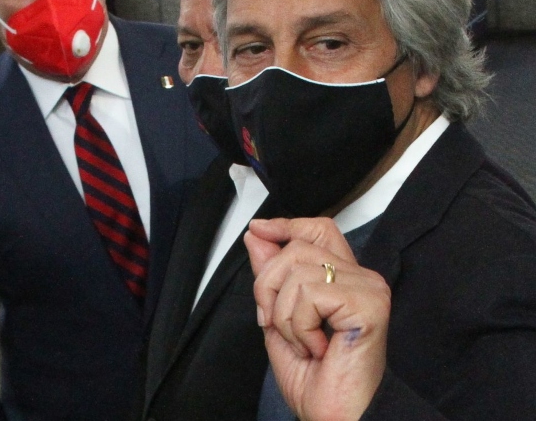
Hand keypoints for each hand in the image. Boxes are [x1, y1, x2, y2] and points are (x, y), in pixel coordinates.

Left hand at [244, 218, 390, 420]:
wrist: (338, 415)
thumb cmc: (318, 380)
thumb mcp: (278, 320)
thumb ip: (270, 278)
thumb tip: (258, 236)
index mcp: (342, 280)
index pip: (318, 230)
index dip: (286, 225)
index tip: (259, 231)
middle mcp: (361, 278)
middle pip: (297, 248)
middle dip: (268, 287)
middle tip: (277, 325)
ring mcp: (368, 289)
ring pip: (298, 271)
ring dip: (284, 315)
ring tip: (304, 342)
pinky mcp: (370, 303)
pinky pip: (310, 294)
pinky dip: (299, 326)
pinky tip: (318, 347)